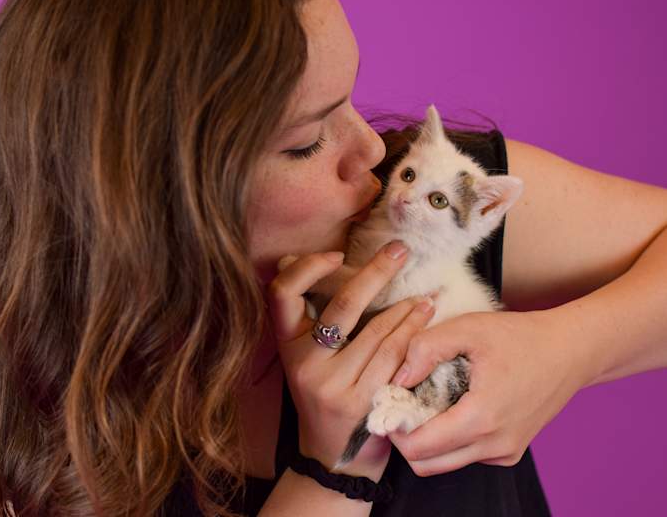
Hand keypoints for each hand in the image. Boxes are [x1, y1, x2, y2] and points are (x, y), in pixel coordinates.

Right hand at [266, 241, 436, 480]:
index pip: (281, 293)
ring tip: (426, 292)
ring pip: (377, 332)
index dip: (307, 268)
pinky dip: (413, 333)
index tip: (336, 255)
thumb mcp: (308, 359)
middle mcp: (304, 364)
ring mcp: (331, 385)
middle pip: (341, 306)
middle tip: (400, 249)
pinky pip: (394, 358)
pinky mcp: (360, 402)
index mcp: (286, 346)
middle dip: (375, 272)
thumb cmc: (326, 396)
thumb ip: (315, 320)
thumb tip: (328, 262)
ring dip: (406, 306)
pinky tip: (425, 318)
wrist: (334, 458)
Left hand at [386, 309, 586, 475]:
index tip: (388, 400)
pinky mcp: (509, 452)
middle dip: (405, 438)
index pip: (418, 448)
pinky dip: (449, 438)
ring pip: (444, 463)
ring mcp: (504, 452)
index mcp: (481, 418)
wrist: (571, 350)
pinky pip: (465, 455)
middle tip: (401, 403)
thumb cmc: (520, 336)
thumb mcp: (468, 328)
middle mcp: (494, 445)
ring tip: (424, 401)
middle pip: (426, 464)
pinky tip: (451, 405)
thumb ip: (425, 348)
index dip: (394, 428)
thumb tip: (397, 378)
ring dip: (426, 440)